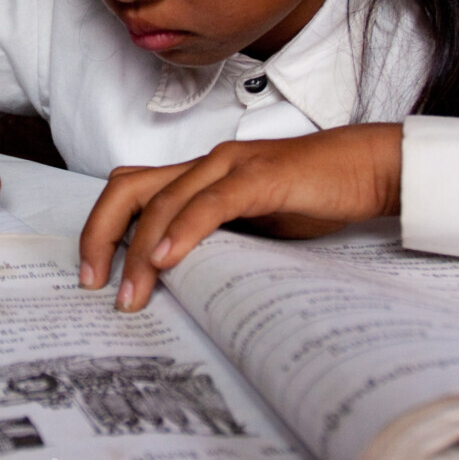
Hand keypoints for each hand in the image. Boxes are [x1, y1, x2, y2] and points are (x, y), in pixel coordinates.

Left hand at [78, 123, 403, 310]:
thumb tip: (178, 281)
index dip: (102, 229)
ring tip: (129, 295)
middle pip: (127, 188)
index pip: (130, 191)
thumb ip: (214, 241)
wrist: (365, 169)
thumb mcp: (250, 225)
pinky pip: (211, 202)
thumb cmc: (310, 197)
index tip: (93, 276)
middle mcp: (204, 164)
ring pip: (163, 200)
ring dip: (138, 251)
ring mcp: (230, 166)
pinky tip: (166, 259)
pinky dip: (182, 230)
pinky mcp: (260, 177)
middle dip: (100, 235)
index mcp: (197, 175)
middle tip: (93, 284)